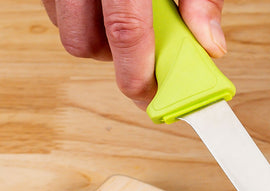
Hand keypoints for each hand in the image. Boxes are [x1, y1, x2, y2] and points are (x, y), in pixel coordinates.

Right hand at [42, 0, 225, 107]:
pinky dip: (81, 14)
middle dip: (113, 60)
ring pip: (65, 26)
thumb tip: (211, 45)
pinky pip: (54, 5)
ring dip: (96, 37)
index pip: (126, 32)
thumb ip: (200, 0)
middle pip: (82, 40)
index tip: (152, 98)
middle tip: (142, 56)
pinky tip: (105, 3)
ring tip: (127, 19)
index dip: (138, 76)